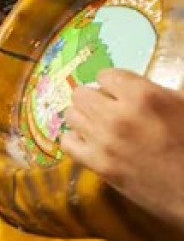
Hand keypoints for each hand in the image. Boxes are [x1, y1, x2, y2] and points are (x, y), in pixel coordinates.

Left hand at [62, 69, 183, 231]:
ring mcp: (104, 141)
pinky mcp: (98, 165)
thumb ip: (155, 92)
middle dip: (95, 98)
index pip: (106, 75)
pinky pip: (67, 142)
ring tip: (100, 125)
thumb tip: (130, 86)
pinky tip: (90, 142)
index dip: (114, 84)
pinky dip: (76, 140)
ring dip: (84, 117)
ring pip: (71, 114)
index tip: (121, 93)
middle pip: (81, 93)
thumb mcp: (182, 107)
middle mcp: (118, 115)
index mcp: (144, 96)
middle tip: (109, 109)